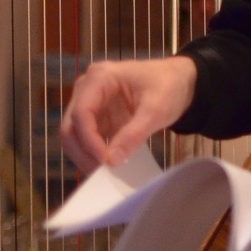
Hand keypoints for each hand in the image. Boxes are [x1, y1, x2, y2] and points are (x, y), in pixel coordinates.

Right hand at [59, 56, 197, 173]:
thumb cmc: (168, 86)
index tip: (105, 161)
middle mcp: (88, 88)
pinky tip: (108, 165)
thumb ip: (134, 134)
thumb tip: (112, 161)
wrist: (179, 81)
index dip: (89, 140)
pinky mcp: (98, 116)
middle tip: (102, 173)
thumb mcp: (156, 110)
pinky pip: (87, 138)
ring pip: (75, 134)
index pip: (82, 112)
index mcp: (100, 77)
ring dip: (86, 155)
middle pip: (71, 125)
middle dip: (83, 151)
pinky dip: (94, 153)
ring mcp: (91, 102)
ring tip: (106, 172)